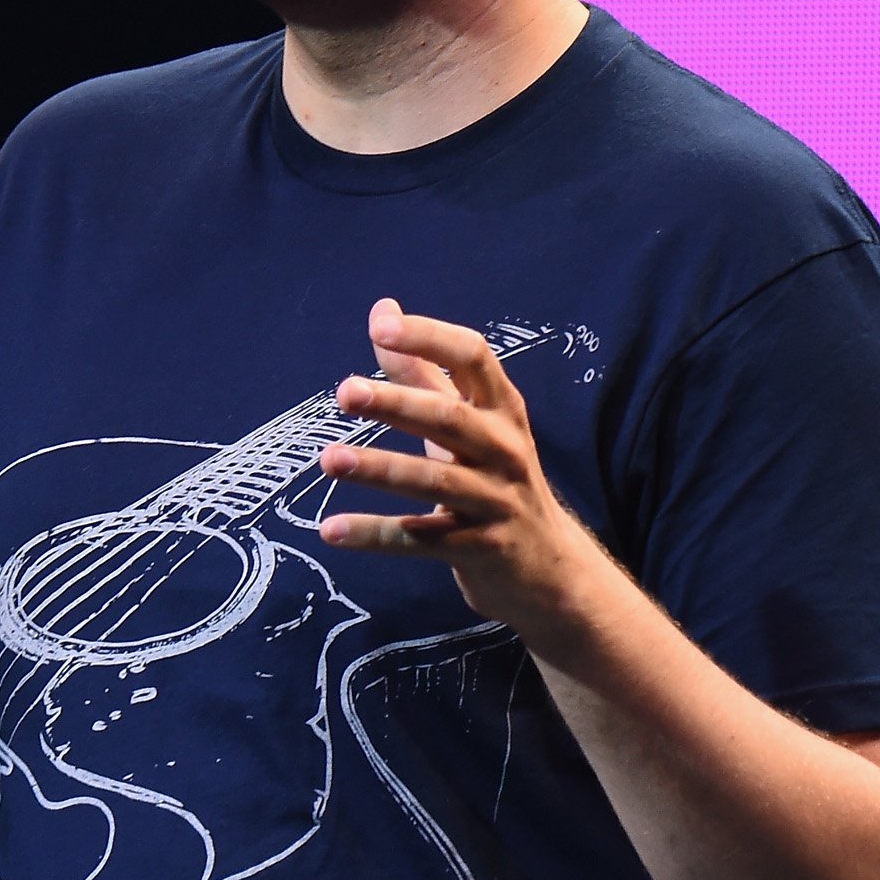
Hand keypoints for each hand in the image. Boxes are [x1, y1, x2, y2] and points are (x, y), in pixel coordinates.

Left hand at [314, 298, 607, 638]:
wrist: (549, 568)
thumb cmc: (496, 479)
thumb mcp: (470, 424)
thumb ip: (423, 373)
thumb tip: (382, 312)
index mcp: (502, 409)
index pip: (473, 357)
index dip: (430, 338)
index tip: (383, 326)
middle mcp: (505, 449)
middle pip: (450, 418)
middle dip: (397, 404)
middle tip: (346, 392)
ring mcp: (496, 501)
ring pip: (435, 481)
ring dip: (380, 468)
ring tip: (329, 459)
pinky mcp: (480, 549)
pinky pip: (422, 540)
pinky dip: (375, 535)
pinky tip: (331, 530)